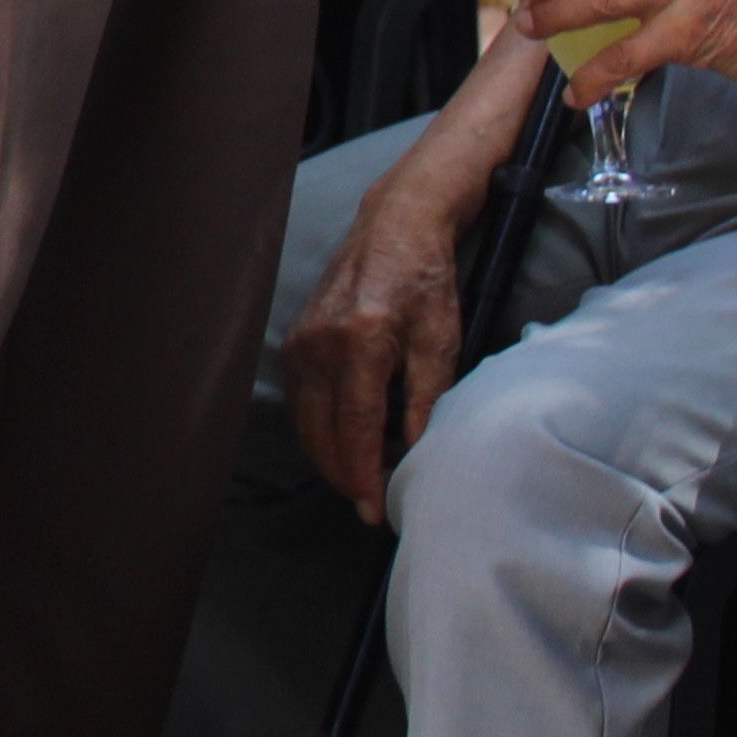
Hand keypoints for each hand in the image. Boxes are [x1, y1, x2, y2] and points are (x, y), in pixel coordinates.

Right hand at [284, 132, 481, 520]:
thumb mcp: (440, 340)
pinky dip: (320, 427)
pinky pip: (301, 400)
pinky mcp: (296, 339)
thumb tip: (417, 452)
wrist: (395, 225)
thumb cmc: (427, 280)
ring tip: (365, 472)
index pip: (354, 428)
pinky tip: (347, 436)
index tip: (374, 512)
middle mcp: (320, 345)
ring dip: (331, 454)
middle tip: (373, 501)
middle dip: (344, 475)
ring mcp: (301, 342)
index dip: (363, 477)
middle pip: (321, 433)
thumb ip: (427, 398)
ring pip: (305, 421)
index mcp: (361, 343)